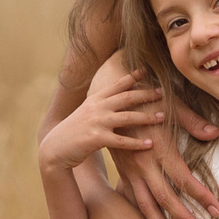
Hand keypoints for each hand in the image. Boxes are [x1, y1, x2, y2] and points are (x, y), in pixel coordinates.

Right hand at [38, 71, 166, 175]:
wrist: (54, 149)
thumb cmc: (73, 132)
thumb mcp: (85, 113)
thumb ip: (100, 106)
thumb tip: (116, 102)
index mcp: (95, 99)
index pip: (116, 85)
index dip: (132, 76)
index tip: (147, 70)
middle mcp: (97, 107)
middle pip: (126, 97)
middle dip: (146, 94)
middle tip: (163, 93)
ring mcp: (96, 122)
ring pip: (128, 117)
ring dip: (147, 117)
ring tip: (163, 117)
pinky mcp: (96, 139)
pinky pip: (122, 141)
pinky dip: (137, 143)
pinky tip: (150, 144)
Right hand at [90, 54, 218, 218]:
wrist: (110, 97)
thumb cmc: (146, 98)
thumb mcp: (171, 105)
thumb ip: (192, 122)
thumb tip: (214, 135)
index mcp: (159, 150)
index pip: (185, 180)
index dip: (202, 196)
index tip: (217, 211)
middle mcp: (143, 165)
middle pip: (166, 199)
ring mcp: (130, 170)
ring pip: (145, 205)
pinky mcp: (123, 171)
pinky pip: (134, 198)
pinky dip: (144, 214)